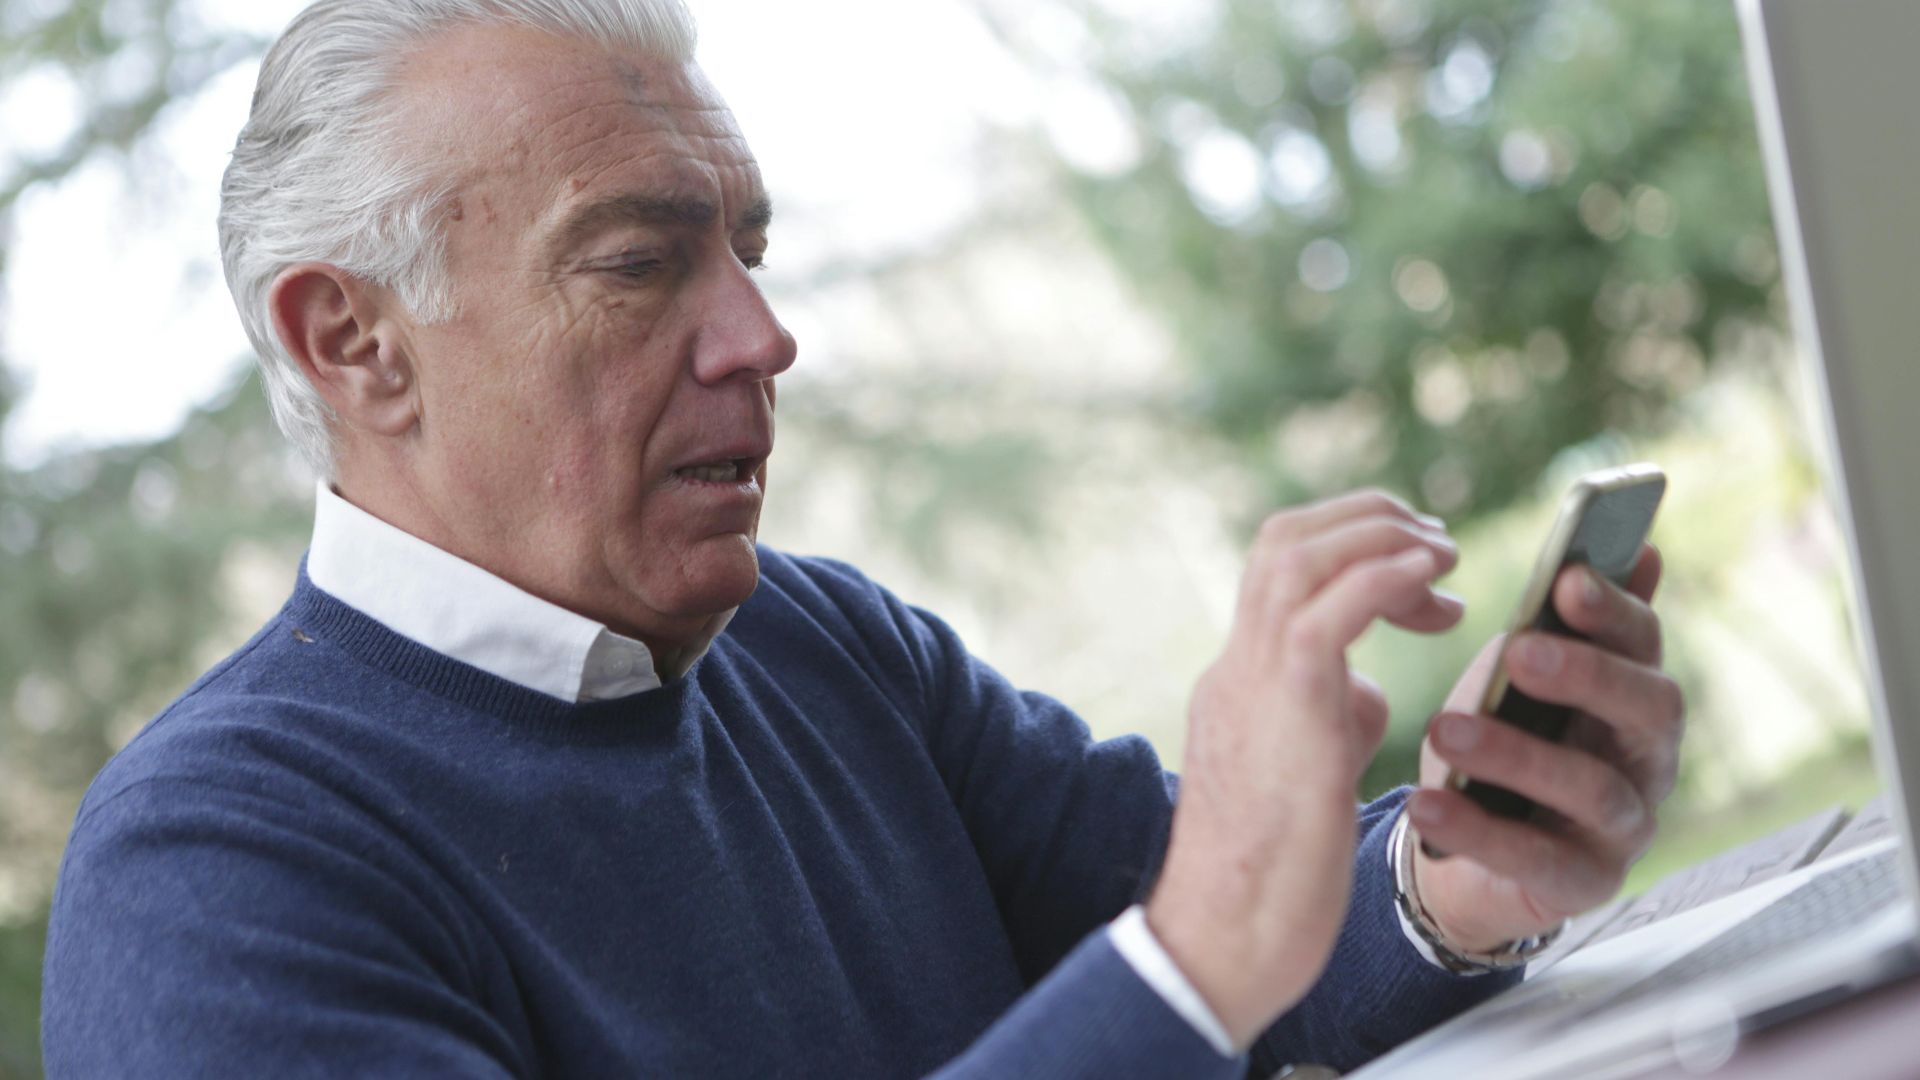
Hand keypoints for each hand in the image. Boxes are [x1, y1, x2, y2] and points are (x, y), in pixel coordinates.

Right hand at [1147, 491, 1462, 1047]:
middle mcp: (1237, 666)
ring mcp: (1251, 682)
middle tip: (1439, 544)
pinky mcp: (1285, 711)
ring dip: (1381, 536)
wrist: (1227, 939)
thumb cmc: (1271, 878)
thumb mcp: (1307, 772)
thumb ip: (1331, 716)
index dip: (1352, 546)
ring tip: (1445, 555)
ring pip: (1297, 555)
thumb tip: (1370, 688)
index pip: (1281, 570)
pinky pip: (1328, 612)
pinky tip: (1435, 583)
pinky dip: (1383, 578)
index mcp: (1240, 680)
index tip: (1419, 573)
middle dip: (1368, 519)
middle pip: (1284, 538)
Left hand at [1409, 546, 1682, 951]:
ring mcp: (1625, 826)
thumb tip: (1641, 546)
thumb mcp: (1524, 676)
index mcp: (1634, 691)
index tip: (1565, 580)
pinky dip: (1478, 830)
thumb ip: (1570, 623)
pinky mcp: (1584, 884)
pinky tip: (1427, 804)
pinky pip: (1536, 858)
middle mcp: (1647, 757)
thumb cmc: (1506, 740)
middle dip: (1585, 675)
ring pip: (1590, 787)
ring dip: (1516, 755)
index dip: (1612, 609)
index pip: (1644, 641)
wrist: (1467, 850)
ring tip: (1446, 732)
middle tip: (1520, 652)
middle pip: (1647, 709)